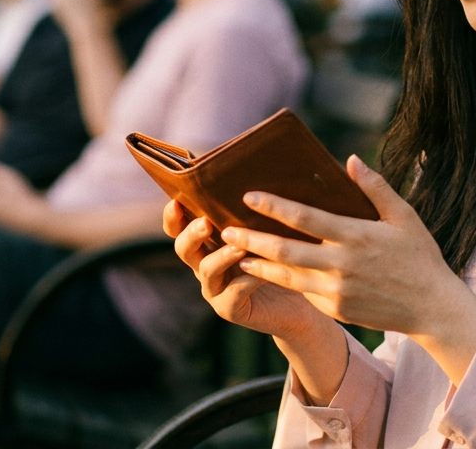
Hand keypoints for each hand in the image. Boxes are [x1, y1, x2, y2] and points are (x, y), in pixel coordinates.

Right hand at [165, 199, 327, 340]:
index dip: (173, 216)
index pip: (179, 226)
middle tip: (206, 223)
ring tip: (238, 247)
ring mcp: (215, 288)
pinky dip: (246, 282)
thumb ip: (256, 206)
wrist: (303, 299)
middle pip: (183, 248)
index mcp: (207, 241)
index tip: (175, 201)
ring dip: (220, 257)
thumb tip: (259, 167)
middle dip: (191, 233)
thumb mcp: (269, 226)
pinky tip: (261, 273)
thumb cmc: (286, 255)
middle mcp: (205, 263)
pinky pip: (232, 295)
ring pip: (206, 271)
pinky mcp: (231, 308)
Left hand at [225, 156, 475, 382]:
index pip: (305, 218)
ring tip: (235, 253)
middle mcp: (342, 265)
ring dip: (258, 264)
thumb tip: (350, 159)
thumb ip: (376, 187)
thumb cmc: (419, 256)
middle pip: (285, 251)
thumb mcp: (404, 216)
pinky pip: (303, 292)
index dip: (274, 207)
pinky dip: (282, 281)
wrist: (432, 308)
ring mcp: (337, 291)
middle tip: (226, 230)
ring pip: (286, 276)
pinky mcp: (336, 309)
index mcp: (356, 236)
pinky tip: (265, 271)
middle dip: (251, 240)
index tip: (249, 197)